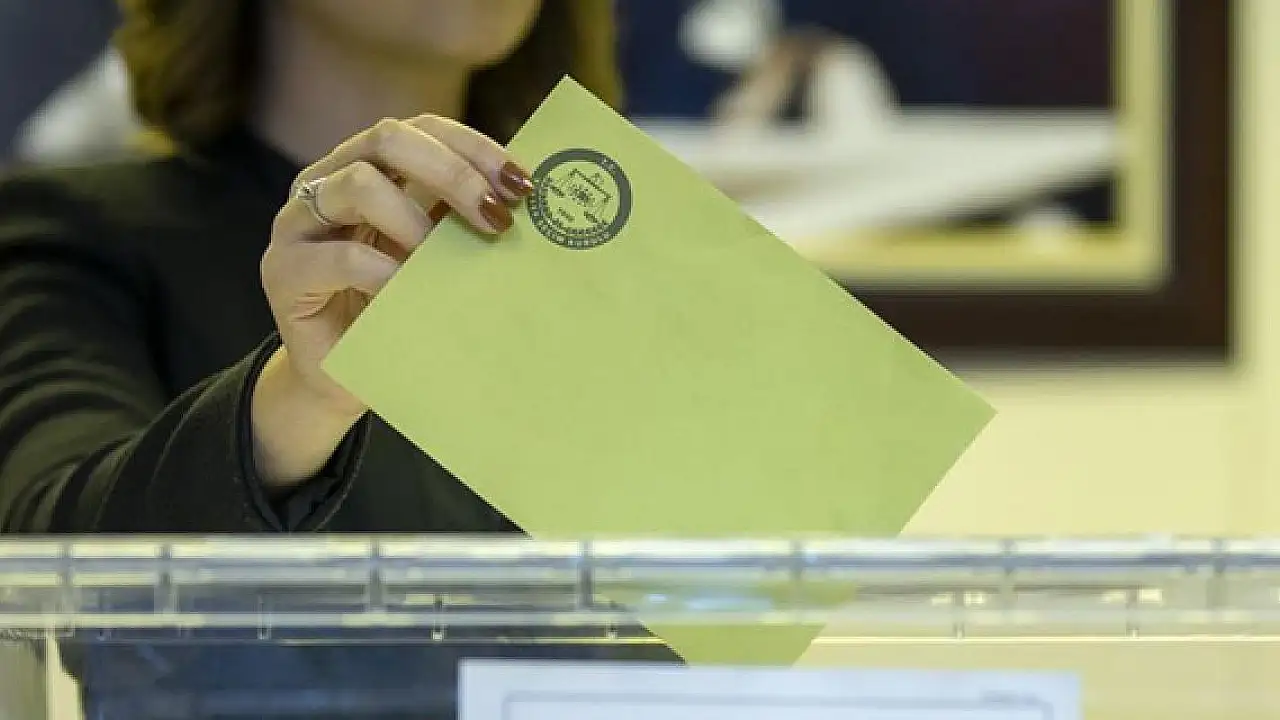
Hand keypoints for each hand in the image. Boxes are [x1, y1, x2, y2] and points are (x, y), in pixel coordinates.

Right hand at [252, 116, 533, 487]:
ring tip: (444, 261)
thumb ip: (461, 222)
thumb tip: (530, 202)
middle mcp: (327, 179)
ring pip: (358, 184)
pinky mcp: (283, 271)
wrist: (340, 378)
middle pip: (388, 138)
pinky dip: (384, 273)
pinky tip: (410, 293)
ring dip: (415, 221)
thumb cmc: (397, 309)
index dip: (474, 148)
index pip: (423, 128)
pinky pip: (337, 257)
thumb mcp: (436, 258)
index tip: (522, 187)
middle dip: (453, 173)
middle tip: (496, 219)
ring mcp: (297, 222)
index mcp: (367, 164)